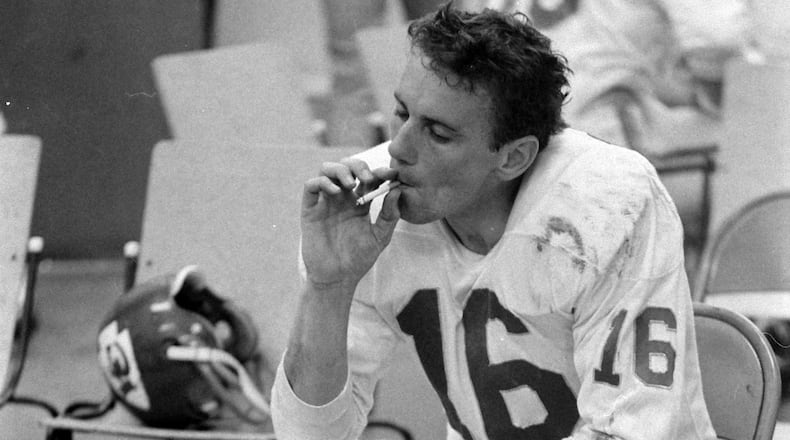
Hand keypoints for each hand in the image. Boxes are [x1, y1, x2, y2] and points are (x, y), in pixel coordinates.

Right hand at [300, 158, 400, 289]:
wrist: (337, 278)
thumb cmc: (359, 259)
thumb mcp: (380, 237)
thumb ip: (390, 215)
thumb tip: (398, 190)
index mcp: (360, 202)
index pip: (369, 177)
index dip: (379, 171)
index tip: (391, 174)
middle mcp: (342, 198)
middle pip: (347, 167)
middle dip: (358, 165)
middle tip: (368, 177)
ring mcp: (325, 202)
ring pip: (326, 170)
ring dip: (340, 170)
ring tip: (350, 183)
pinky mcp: (310, 210)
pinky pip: (311, 186)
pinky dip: (322, 182)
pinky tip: (336, 192)